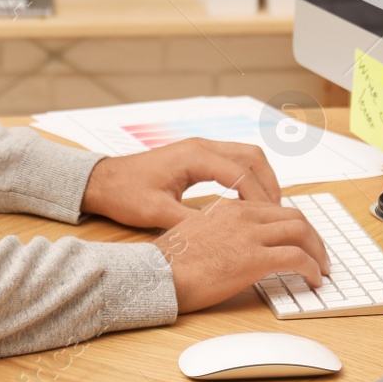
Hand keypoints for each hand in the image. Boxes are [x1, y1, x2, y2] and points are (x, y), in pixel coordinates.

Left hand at [79, 138, 281, 228]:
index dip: (259, 197)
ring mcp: (200, 148)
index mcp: (193, 156)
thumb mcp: (156, 213)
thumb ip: (190, 222)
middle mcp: (201, 146)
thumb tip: (221, 235)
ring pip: (246, 156)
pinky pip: (233, 160)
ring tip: (270, 208)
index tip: (272, 219)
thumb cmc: (125, 193)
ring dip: (261, 178)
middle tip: (279, 213)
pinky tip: (249, 201)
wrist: (103, 180)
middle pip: (252, 156)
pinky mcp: (197, 155)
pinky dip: (248, 177)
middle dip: (269, 183)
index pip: (240, 173)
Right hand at [156, 199, 329, 313]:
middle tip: (319, 255)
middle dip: (312, 236)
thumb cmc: (168, 263)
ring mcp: (249, 235)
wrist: (157, 274)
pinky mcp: (254, 258)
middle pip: (293, 216)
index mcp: (227, 207)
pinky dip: (311, 268)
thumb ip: (218, 232)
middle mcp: (241, 215)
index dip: (293, 226)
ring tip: (321, 269)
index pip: (272, 209)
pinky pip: (297, 257)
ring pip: (301, 232)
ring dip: (317, 251)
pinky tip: (313, 280)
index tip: (300, 241)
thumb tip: (233, 247)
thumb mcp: (194, 233)